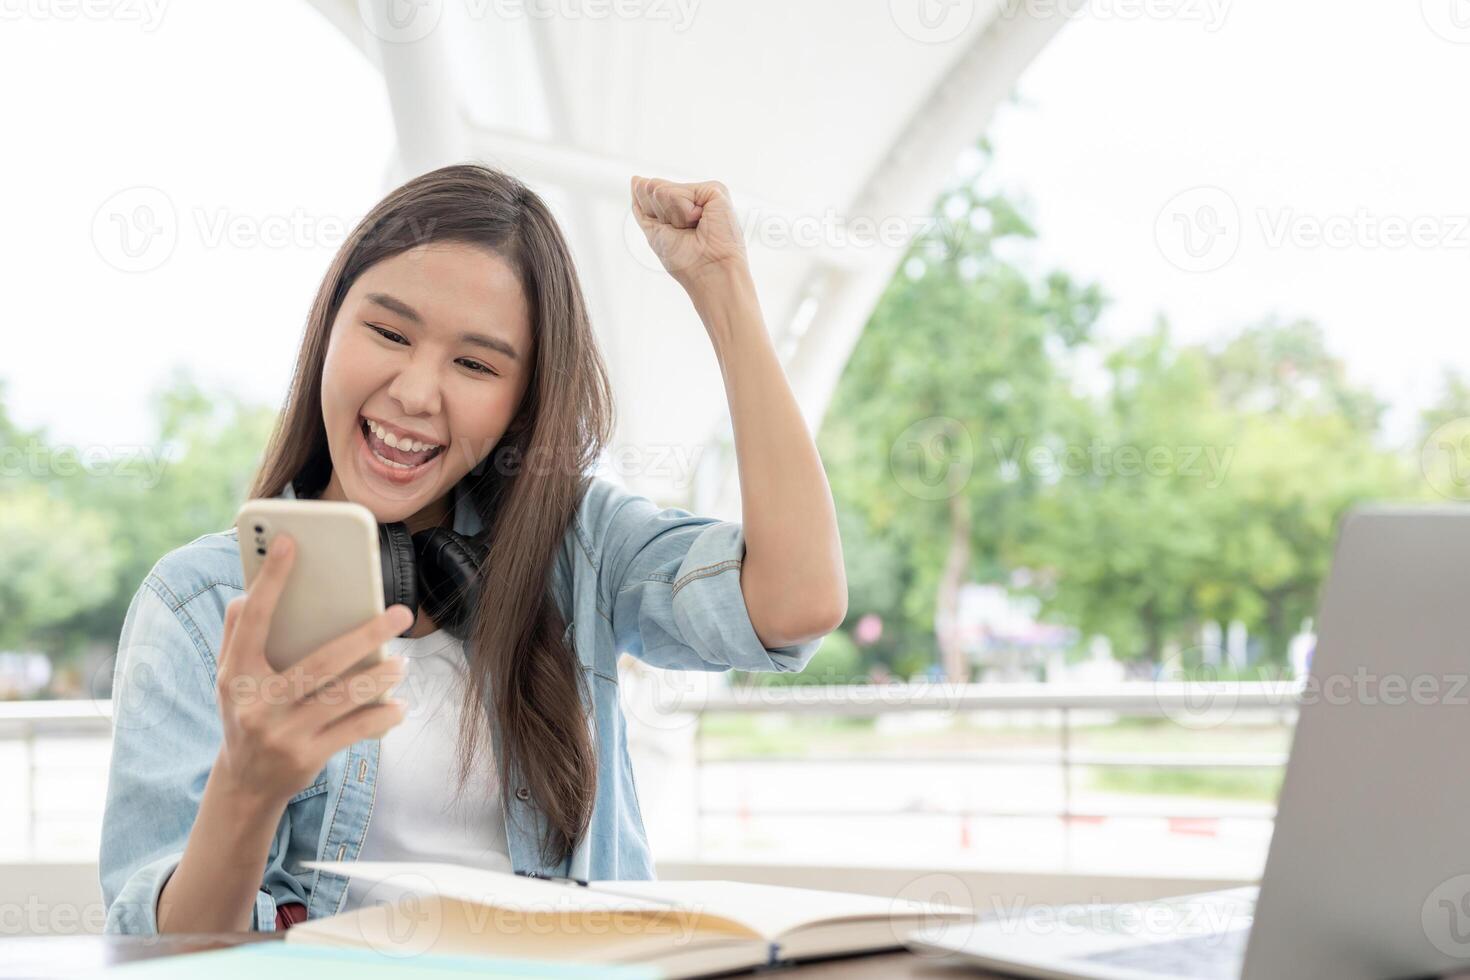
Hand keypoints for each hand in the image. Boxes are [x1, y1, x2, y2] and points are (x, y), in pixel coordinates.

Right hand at [213, 534, 412, 806]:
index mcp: (235, 675)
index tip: (293, 543)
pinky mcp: (307, 758)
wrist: (245, 784)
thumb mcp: (228, 679)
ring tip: (402, 662)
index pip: (253, 620)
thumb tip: (244, 593)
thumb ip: (235, 636)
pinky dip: (381, 718)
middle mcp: (256, 703)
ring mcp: (283, 733)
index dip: (271, 581)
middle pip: (320, 662)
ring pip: (344, 697)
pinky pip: (354, 731)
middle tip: (401, 613)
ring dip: (380, 678)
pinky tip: (399, 706)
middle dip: (365, 635)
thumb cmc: (245, 715)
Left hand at [630, 175, 748, 291]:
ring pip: (662, 190)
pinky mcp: (714, 190)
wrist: (709, 272)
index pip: (648, 195)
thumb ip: (643, 204)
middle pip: (652, 190)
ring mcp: (703, 193)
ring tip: (693, 229)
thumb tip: (637, 179)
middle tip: (683, 233)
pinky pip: (678, 192)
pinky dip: (683, 212)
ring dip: (672, 216)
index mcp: (679, 207)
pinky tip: (700, 221)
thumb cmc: (686, 260)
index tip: (672, 236)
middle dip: (660, 216)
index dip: (652, 217)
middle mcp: (692, 198)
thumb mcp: (655, 230)